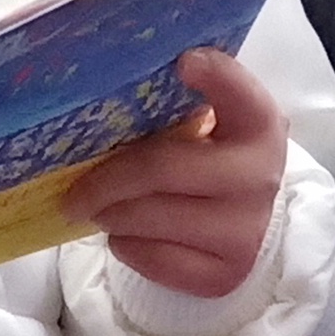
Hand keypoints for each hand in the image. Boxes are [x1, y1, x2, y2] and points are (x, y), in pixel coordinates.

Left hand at [67, 50, 290, 300]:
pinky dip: (127, 246)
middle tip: (73, 192)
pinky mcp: (226, 274)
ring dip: (111, 215)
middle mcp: (261, 176)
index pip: (242, 93)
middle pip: (163, 170)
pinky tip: (133, 234)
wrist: (238, 224)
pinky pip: (152, 258)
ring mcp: (247, 229)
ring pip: (149, 220)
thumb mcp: (203, 127)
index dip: (216, 76)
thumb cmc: (205, 162)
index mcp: (259, 125)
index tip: (184, 62)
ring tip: (102, 210)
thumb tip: (101, 85)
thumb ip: (174, 105)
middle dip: (107, 181)